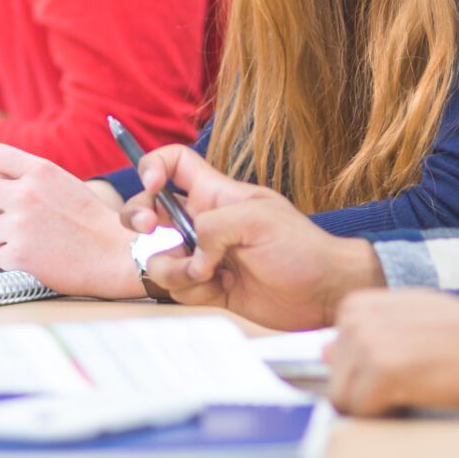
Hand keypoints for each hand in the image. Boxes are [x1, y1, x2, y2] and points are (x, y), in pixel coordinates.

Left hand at [0, 142, 140, 298]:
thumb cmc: (91, 222)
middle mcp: (27, 192)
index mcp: (39, 169)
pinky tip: (35, 259)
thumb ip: (29, 177)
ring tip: (25, 242)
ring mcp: (22, 223)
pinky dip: (11, 260)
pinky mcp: (20, 253)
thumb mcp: (62, 183)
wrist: (117, 256)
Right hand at [124, 149, 383, 329]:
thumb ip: (213, 227)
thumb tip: (191, 253)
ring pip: (159, 257)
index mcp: (215, 194)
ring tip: (210, 274)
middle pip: (148, 209)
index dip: (151, 166)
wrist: (322, 294)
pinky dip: (193, 291)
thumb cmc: (302, 248)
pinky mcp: (207, 286)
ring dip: (175, 269)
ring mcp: (203, 255)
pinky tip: (222, 290)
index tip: (151, 186)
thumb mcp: (259, 219)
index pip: (173, 163)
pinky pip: (177, 287)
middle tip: (149, 230)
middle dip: (136, 218)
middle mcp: (203, 221)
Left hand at [326, 289, 458, 415]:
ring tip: (413, 386)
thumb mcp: (407, 316)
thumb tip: (324, 352)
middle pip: (336, 382)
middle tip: (409, 380)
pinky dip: (386, 415)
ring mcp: (366, 343)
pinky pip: (362, 412)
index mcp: (356, 305)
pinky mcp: (382, 370)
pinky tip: (415, 396)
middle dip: (367, 392)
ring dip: (377, 406)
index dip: (362, 376)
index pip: (332, 360)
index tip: (394, 372)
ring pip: (345, 400)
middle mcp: (355, 320)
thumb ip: (366, 332)